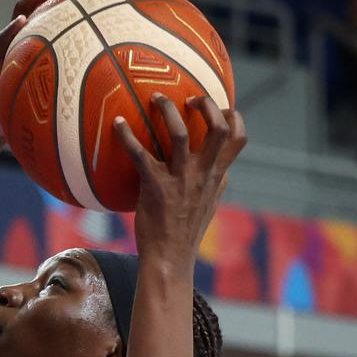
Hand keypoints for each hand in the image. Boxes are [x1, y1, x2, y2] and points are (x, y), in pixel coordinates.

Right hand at [0, 0, 88, 141]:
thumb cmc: (26, 112)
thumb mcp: (53, 97)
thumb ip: (72, 87)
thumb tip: (110, 91)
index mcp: (35, 43)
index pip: (51, 11)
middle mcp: (22, 39)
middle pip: (38, 2)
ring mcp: (6, 47)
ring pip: (21, 11)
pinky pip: (2, 41)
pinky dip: (11, 29)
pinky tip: (21, 21)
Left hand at [113, 94, 246, 263]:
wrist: (168, 258)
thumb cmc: (186, 232)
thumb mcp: (210, 206)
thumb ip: (218, 185)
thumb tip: (226, 174)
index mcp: (216, 176)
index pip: (238, 139)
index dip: (233, 116)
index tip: (220, 107)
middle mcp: (202, 174)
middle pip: (217, 129)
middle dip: (206, 105)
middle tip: (189, 98)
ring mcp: (179, 179)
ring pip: (181, 134)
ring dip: (169, 111)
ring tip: (157, 98)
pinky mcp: (154, 186)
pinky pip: (140, 153)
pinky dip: (127, 135)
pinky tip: (118, 123)